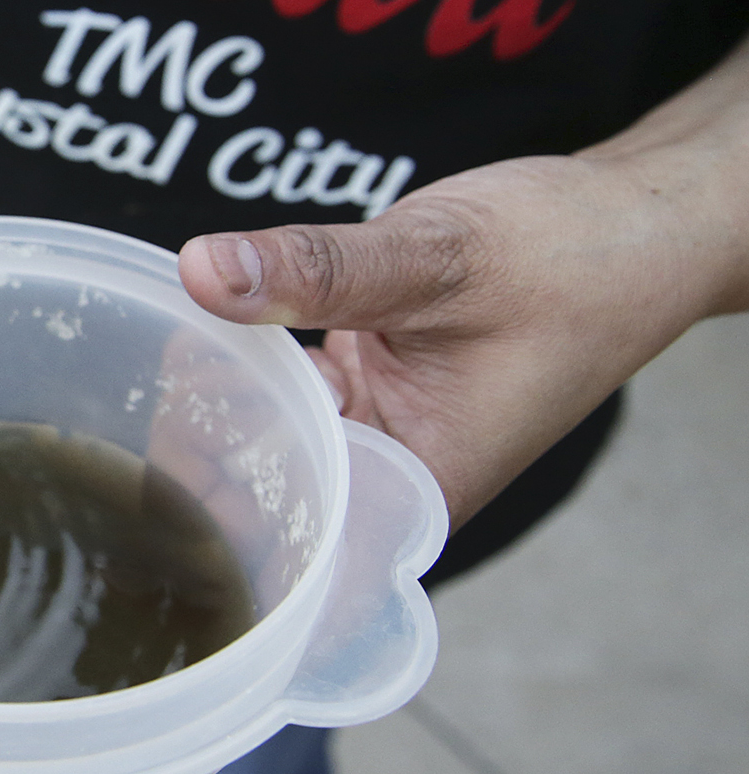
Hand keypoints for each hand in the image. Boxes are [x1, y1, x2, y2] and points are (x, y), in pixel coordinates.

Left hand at [177, 152, 721, 527]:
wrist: (633, 221)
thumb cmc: (576, 259)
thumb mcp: (437, 258)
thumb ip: (317, 270)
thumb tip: (202, 270)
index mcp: (422, 484)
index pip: (302, 552)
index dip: (224, 533)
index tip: (159, 491)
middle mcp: (393, 470)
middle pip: (265, 500)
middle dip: (198, 461)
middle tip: (141, 406)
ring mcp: (374, 425)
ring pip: (263, 440)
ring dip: (212, 407)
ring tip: (165, 359)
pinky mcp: (362, 379)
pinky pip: (280, 387)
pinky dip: (243, 362)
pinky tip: (201, 332)